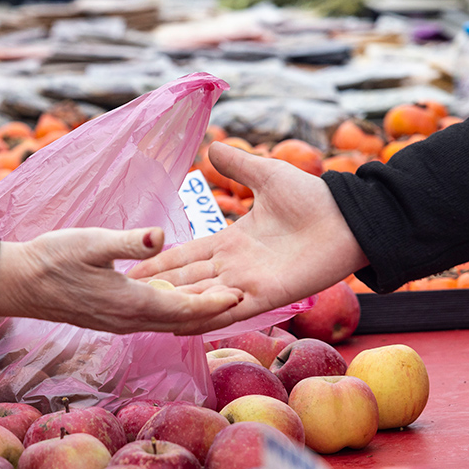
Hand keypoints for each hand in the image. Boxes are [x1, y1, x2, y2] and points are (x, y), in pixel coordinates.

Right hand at [0, 227, 244, 334]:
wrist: (19, 283)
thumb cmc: (52, 259)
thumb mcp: (91, 242)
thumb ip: (127, 241)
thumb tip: (159, 236)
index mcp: (132, 303)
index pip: (185, 308)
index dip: (215, 302)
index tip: (243, 294)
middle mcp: (131, 318)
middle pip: (184, 318)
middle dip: (215, 308)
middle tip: (250, 296)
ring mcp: (121, 320)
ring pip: (170, 318)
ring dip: (197, 310)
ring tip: (226, 298)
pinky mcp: (112, 316)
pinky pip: (154, 315)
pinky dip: (176, 308)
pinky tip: (185, 297)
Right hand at [128, 143, 369, 326]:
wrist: (349, 218)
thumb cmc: (314, 198)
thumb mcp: (267, 175)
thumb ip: (239, 166)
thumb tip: (213, 147)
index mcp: (232, 242)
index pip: (186, 255)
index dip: (158, 262)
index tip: (128, 268)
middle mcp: (235, 266)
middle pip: (186, 280)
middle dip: (156, 289)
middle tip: (119, 298)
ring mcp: (249, 283)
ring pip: (201, 297)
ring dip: (174, 305)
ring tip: (140, 314)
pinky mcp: (267, 295)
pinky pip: (231, 309)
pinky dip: (205, 315)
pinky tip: (178, 321)